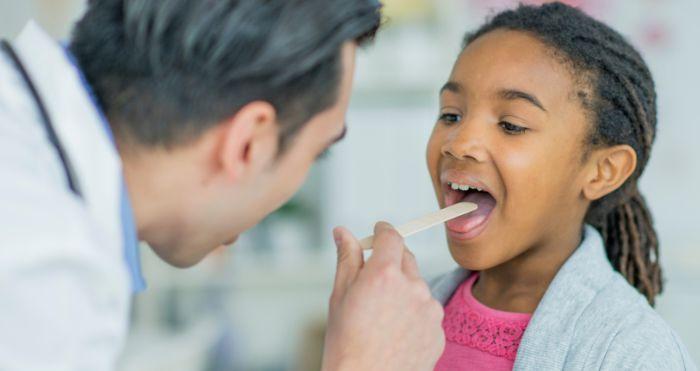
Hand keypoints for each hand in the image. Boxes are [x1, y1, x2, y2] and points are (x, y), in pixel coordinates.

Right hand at [321, 222, 444, 370]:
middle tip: (373, 280)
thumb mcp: (340, 297)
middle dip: (391, 262)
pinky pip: (427, 312)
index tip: (379, 232)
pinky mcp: (439, 330)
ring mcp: (430, 310)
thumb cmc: (346, 345)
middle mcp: (413, 286)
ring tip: (382, 319)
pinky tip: (396, 333)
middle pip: (407, 258)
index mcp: (384, 274)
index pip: (392, 237)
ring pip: (418, 287)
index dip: (384, 231)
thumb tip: (343, 231)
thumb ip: (347, 259)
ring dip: (404, 291)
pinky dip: (415, 316)